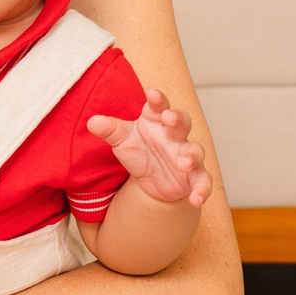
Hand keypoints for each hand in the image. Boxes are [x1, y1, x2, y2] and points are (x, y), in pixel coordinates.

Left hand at [90, 90, 211, 206]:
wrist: (149, 180)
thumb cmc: (138, 150)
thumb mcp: (121, 140)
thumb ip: (109, 130)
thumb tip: (92, 122)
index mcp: (156, 121)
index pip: (158, 106)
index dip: (157, 100)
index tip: (152, 94)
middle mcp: (174, 136)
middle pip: (182, 122)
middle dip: (177, 118)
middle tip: (169, 118)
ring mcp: (186, 156)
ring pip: (195, 151)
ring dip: (191, 155)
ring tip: (183, 162)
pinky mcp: (193, 177)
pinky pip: (203, 182)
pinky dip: (202, 190)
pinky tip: (197, 200)